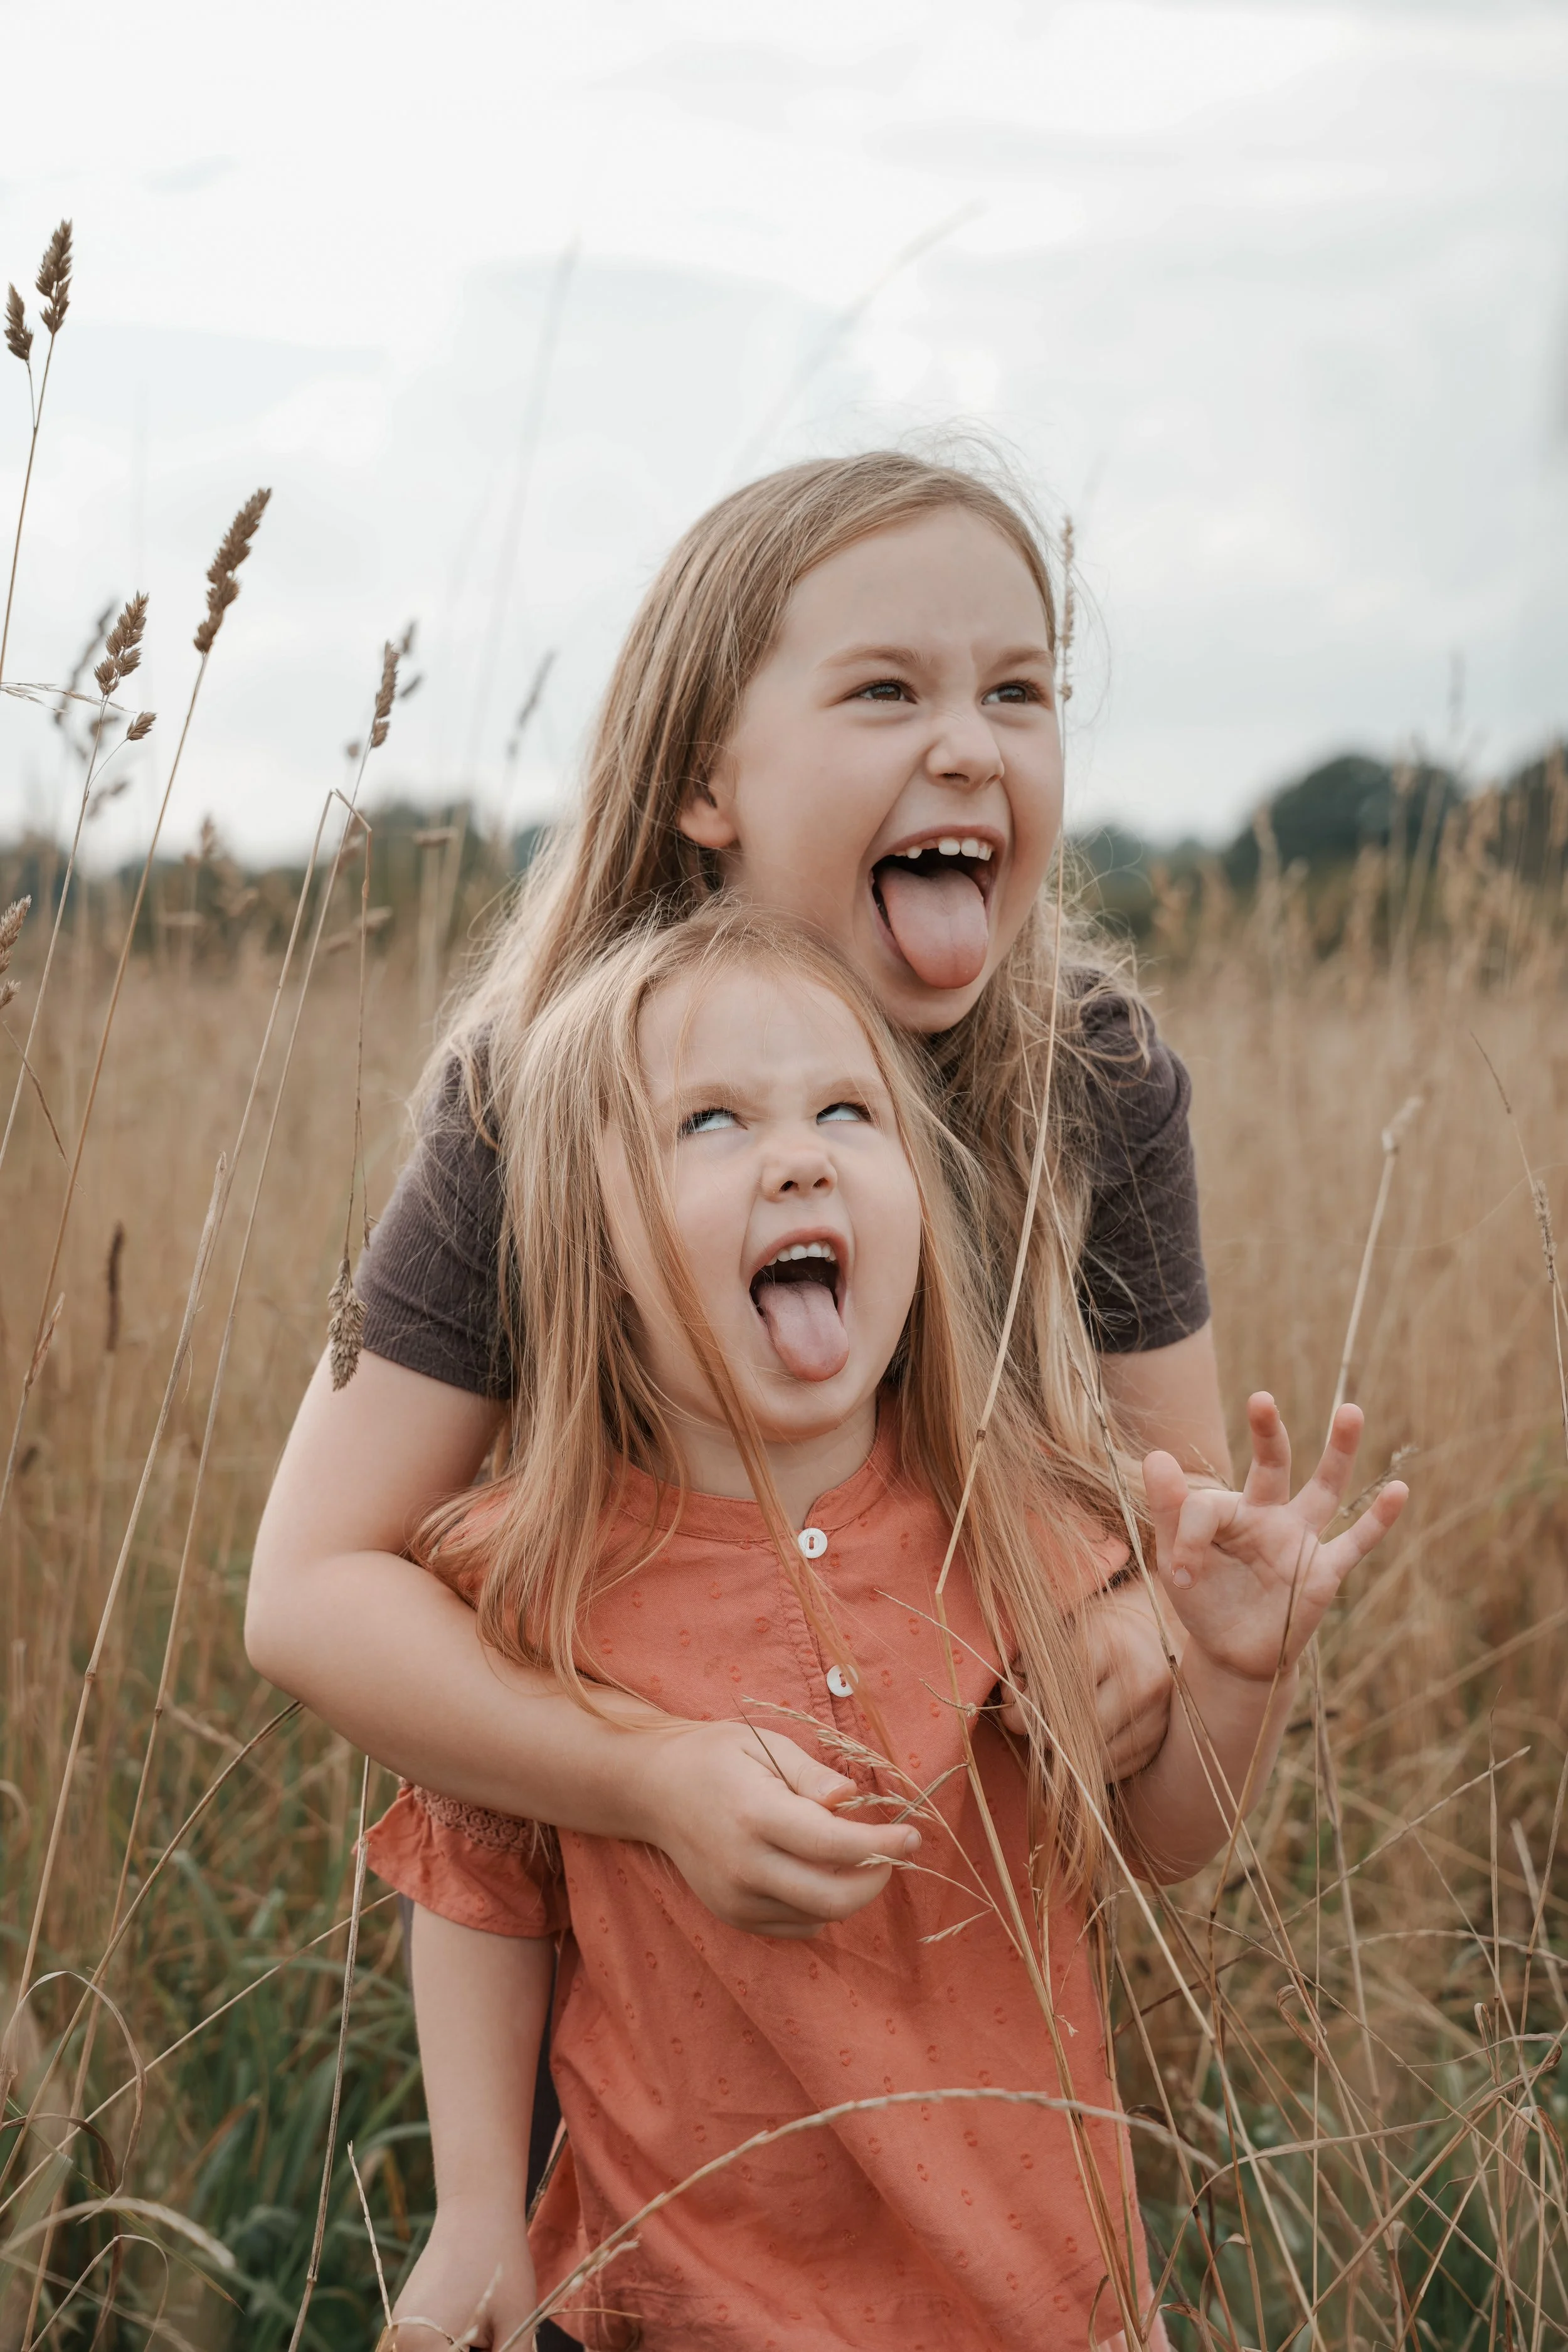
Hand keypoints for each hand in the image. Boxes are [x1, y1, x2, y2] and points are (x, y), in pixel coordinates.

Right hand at [388, 2202, 537, 2347]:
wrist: (477, 2207)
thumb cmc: (501, 2262)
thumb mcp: (515, 2325)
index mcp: (423, 2347)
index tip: (505, 2348)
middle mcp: (401, 2343)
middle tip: (499, 2338)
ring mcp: (401, 2331)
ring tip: (492, 2332)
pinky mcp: (407, 2319)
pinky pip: (429, 2349)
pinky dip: (454, 2347)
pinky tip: (479, 2329)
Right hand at [632, 1718, 921, 1938]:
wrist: (653, 1789)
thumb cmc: (716, 1757)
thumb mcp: (764, 1743)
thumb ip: (811, 1775)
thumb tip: (851, 1798)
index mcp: (754, 1814)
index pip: (833, 1845)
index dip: (883, 1846)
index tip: (914, 1835)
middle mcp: (743, 1865)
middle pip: (832, 1899)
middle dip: (877, 1879)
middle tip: (893, 1851)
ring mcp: (735, 1898)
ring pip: (819, 1916)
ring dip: (850, 1891)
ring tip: (852, 1853)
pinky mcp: (733, 1916)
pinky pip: (797, 1925)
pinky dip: (820, 1905)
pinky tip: (815, 1869)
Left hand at [997, 1581, 1178, 1778]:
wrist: (1160, 1627)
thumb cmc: (1102, 1626)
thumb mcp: (1065, 1630)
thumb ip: (1032, 1665)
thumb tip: (1010, 1707)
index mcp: (1111, 1643)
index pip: (1059, 1691)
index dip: (1029, 1705)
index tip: (1013, 1705)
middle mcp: (1142, 1681)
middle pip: (1078, 1730)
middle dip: (1046, 1733)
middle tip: (1031, 1724)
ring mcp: (1159, 1714)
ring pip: (1098, 1757)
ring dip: (1069, 1754)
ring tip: (1058, 1730)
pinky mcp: (1165, 1739)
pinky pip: (1119, 1768)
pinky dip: (1094, 1761)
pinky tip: (1084, 1741)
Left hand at [1143, 1395, 1406, 1686]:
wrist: (1232, 1654)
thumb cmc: (1204, 1601)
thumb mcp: (1176, 1559)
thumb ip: (1170, 1511)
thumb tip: (1156, 1455)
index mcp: (1230, 1510)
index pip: (1208, 1504)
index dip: (1189, 1538)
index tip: (1179, 1573)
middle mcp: (1269, 1515)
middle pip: (1273, 1464)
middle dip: (1268, 1432)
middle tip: (1260, 1399)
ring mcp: (1300, 1541)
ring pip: (1325, 1489)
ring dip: (1338, 1452)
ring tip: (1350, 1411)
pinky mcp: (1324, 1572)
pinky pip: (1355, 1542)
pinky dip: (1378, 1520)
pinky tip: (1399, 1490)